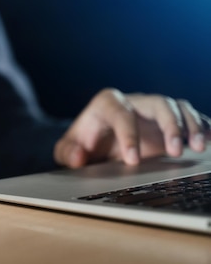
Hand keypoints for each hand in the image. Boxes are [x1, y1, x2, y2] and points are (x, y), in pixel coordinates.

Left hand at [54, 88, 210, 167]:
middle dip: (169, 124)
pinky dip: (203, 126)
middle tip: (175, 151)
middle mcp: (135, 101)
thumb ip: (67, 153)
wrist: (95, 141)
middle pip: (158, 103)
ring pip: (178, 107)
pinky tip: (209, 142)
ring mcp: (155, 110)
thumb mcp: (67, 149)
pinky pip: (192, 117)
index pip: (122, 114)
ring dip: (191, 125)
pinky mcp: (171, 121)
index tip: (132, 161)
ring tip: (198, 147)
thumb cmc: (83, 143)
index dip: (129, 136)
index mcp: (108, 104)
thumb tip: (77, 157)